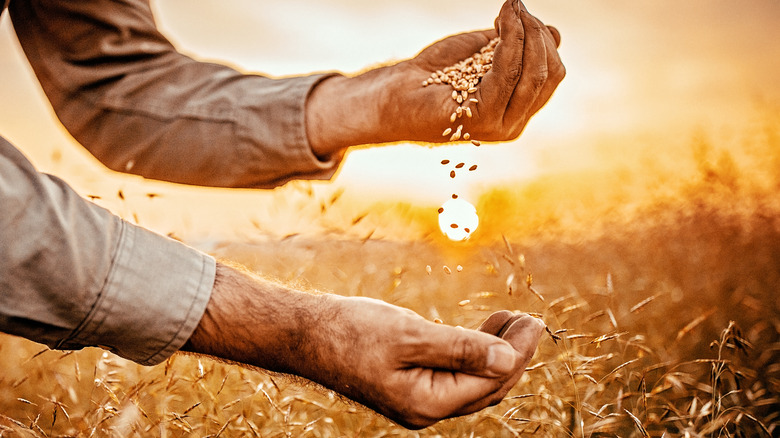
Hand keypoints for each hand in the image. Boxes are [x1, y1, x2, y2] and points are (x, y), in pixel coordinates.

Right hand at [300, 296, 544, 428]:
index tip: (535, 321)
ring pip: (471, 379)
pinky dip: (472, 350)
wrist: (304, 333)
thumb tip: (508, 358)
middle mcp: (424, 407)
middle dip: (512, 353)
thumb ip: (461, 348)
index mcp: (426, 403)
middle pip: (485, 386)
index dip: (517, 352)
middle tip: (529, 319)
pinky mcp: (409, 381)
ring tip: (510, 319)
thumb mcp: (410, 335)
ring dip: (494, 350)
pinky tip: (480, 330)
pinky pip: (453, 371)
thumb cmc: (350, 331)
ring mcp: (416, 396)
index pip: (489, 381)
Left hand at [306, 0, 564, 155]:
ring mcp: (498, 126)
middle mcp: (512, 124)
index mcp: (517, 110)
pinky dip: (508, 43)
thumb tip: (555, 32)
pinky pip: (505, 75)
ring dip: (525, 34)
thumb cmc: (435, 73)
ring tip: (511, 9)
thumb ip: (516, 47)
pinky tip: (501, 22)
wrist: (395, 92)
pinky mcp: (480, 119)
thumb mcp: (484, 53)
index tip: (524, 13)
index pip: (552, 75)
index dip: (546, 41)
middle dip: (538, 35)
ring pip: (531, 75)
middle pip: (547, 75)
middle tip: (517, 7)